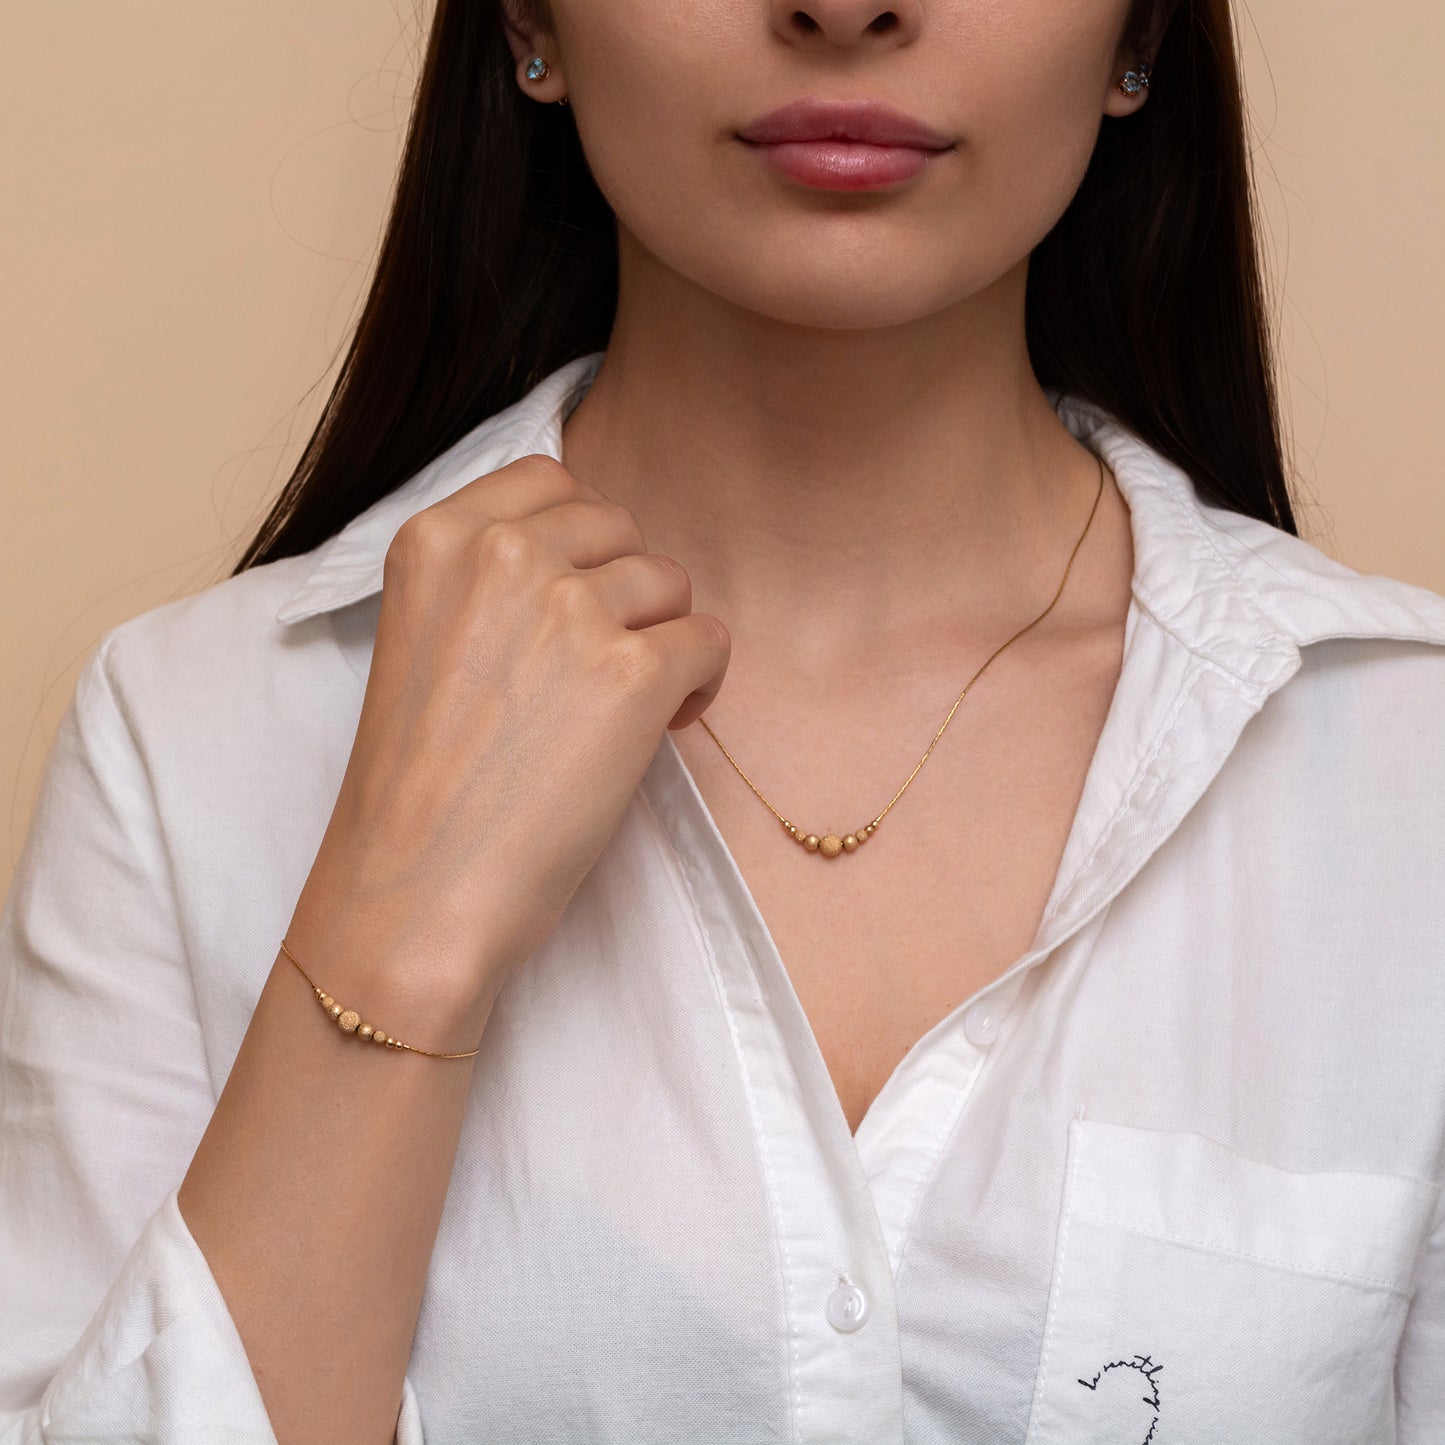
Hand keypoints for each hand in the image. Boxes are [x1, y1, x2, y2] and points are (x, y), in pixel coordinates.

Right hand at [291, 454, 730, 1024]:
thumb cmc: (418, 789)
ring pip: (671, 581)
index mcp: (438, 539)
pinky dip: (702, 681)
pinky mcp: (631, 673)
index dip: (580, 544)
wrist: (414, 894)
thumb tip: (594, 564)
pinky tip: (667, 725)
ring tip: (631, 705)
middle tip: (605, 664)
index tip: (576, 601)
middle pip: (619, 527)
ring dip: (663, 637)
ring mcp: (569, 610)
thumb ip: (488, 582)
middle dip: (625, 590)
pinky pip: (709, 640)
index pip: (550, 481)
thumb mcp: (423, 642)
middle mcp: (504, 555)